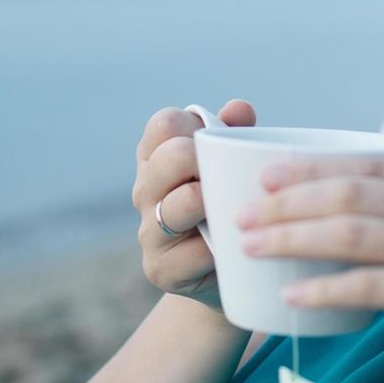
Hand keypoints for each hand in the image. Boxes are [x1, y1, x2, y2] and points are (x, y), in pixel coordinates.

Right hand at [131, 99, 257, 317]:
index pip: (164, 124)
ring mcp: (148, 231)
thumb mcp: (230, 169)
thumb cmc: (227, 206)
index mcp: (156, 158)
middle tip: (228, 174)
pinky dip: (216, 248)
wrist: (226, 274)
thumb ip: (234, 135)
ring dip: (211, 202)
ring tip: (233, 207)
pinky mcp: (160, 268)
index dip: (193, 125)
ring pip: (179, 204)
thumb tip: (238, 108)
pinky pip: (192, 253)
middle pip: (170, 157)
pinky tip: (232, 246)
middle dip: (205, 159)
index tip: (217, 141)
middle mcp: (145, 191)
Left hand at [235, 147, 383, 376]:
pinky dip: (327, 288)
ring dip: (293, 236)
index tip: (268, 172)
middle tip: (241, 210)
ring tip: (250, 246)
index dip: (312, 166)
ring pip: (351, 230)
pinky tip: (294, 296)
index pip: (367, 162)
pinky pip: (373, 285)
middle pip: (348, 190)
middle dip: (287, 199)